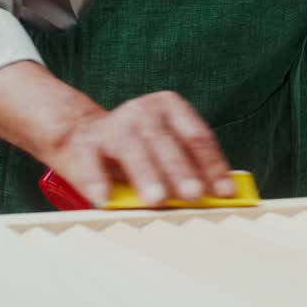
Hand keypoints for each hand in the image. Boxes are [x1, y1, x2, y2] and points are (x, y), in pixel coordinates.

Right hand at [41, 91, 234, 205]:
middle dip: (182, 170)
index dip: (212, 165)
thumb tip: (219, 198)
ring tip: (157, 199)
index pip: (197, 136)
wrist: (81, 134)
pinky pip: (91, 162)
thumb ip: (190, 168)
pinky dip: (97, 181)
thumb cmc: (137, 149)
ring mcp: (113, 125)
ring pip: (132, 149)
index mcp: (171, 108)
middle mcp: (143, 112)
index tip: (225, 193)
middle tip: (194, 194)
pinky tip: (103, 199)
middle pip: (167, 142)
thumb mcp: (166, 150)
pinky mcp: (84, 143)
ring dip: (146, 175)